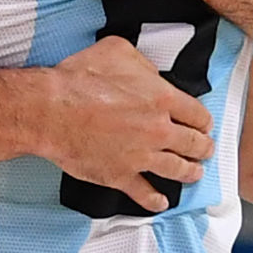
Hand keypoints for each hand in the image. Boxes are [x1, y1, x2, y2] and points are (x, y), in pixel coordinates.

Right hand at [33, 37, 214, 212]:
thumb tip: (150, 74)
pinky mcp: (119, 175)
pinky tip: (160, 202)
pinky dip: (155, 200)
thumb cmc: (77, 79)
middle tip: (204, 150)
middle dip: (203, 148)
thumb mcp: (116, 51)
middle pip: (195, 145)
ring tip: (194, 174)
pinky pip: (144, 193)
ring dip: (190, 173)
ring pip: (178, 170)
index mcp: (162, 99)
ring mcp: (140, 156)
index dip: (203, 121)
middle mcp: (158, 131)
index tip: (203, 126)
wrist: (48, 110)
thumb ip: (142, 63)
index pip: (199, 115)